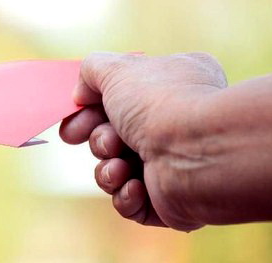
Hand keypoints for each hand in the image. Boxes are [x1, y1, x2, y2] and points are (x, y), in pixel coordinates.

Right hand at [59, 52, 226, 230]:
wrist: (196, 153)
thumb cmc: (160, 104)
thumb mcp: (116, 69)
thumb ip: (93, 70)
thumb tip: (83, 93)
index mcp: (171, 84)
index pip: (122, 95)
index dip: (91, 105)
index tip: (75, 110)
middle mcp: (175, 123)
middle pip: (112, 134)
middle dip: (98, 139)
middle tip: (96, 139)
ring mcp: (173, 164)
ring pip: (116, 170)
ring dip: (108, 169)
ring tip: (121, 164)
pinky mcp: (168, 200)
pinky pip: (130, 202)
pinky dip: (125, 195)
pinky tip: (136, 185)